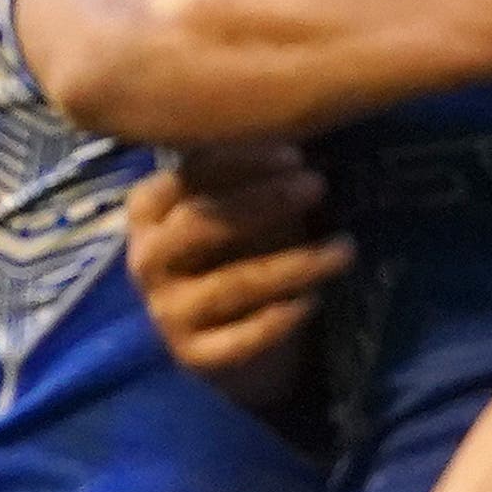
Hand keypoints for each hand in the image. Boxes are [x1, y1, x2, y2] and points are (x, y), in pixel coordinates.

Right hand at [128, 143, 346, 402]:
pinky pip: (238, 340)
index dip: (239, 163)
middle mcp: (147, 259)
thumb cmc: (243, 252)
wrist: (236, 341)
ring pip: (230, 284)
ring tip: (344, 247)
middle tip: (319, 185)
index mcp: (149, 213)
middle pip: (199, 224)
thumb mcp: (242, 209)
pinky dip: (278, 320)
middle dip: (264, 201)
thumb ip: (255, 179)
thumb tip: (301, 135)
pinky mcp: (194, 356)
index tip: (295, 155)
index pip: (185, 177)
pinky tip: (313, 301)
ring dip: (294, 264)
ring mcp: (167, 311)